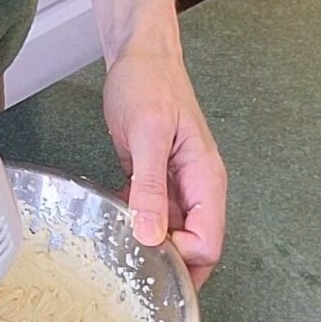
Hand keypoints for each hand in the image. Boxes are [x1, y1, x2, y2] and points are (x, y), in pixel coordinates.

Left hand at [103, 52, 226, 288]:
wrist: (139, 57)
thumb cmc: (149, 84)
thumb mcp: (147, 134)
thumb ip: (151, 187)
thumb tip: (152, 234)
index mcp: (205, 179)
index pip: (207, 243)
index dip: (179, 258)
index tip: (144, 254)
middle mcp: (195, 187)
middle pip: (192, 246)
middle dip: (166, 262)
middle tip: (129, 264)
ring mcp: (175, 185)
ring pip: (169, 234)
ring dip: (147, 245)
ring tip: (117, 248)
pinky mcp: (154, 180)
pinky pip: (150, 215)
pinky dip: (134, 224)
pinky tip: (113, 222)